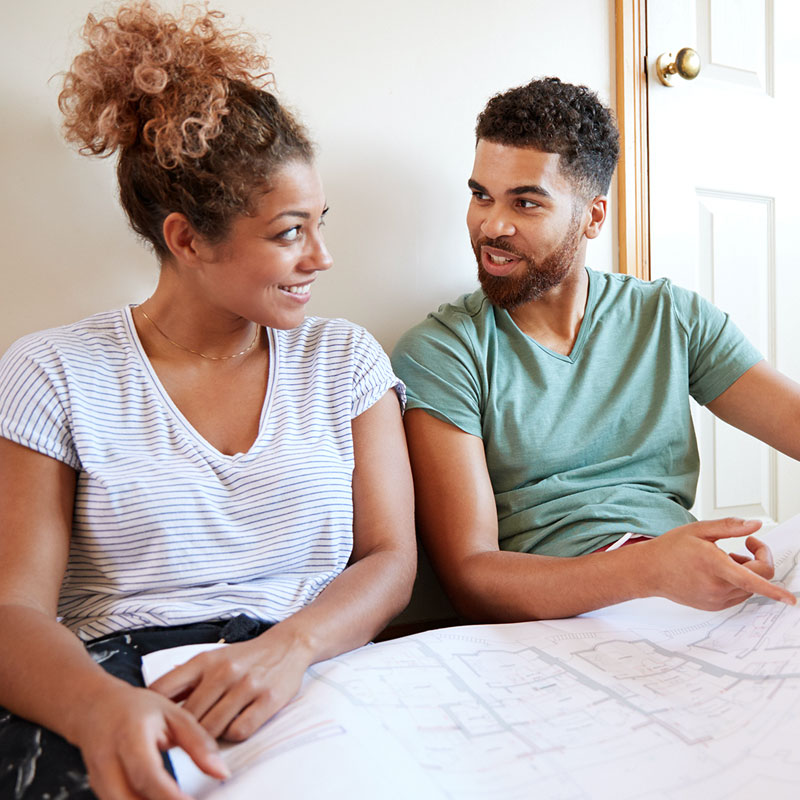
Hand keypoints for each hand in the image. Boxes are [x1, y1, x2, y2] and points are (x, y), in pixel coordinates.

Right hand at [72, 682, 228, 799]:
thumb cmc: (136, 709)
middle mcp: (109, 762)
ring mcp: (99, 781)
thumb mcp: (173, 715)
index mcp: (130, 737)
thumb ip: (198, 742)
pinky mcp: (99, 792)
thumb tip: (221, 772)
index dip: (169, 796)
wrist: (96, 709)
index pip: (147, 774)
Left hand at [149, 627, 310, 741]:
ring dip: (208, 738)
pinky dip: (233, 736)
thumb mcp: (211, 659)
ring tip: (209, 737)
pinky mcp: (268, 700)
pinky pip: (239, 731)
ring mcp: (247, 685)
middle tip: (184, 740)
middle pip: (188, 716)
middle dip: (183, 732)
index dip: (154, 713)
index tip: (155, 725)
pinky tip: (234, 727)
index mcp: (204, 661)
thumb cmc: (244, 657)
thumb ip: (185, 680)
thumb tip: (152, 704)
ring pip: (212, 728)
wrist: (286, 646)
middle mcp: (224, 671)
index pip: (164, 690)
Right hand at [646, 517, 796, 610]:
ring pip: (749, 589)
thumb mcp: (699, 530)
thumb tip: (756, 525)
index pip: (753, 580)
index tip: (791, 599)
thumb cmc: (671, 549)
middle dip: (759, 561)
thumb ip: (729, 527)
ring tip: (728, 557)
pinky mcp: (713, 606)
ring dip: (748, 572)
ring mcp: (715, 599)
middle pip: (757, 580)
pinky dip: (738, 583)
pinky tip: (721, 570)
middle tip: (747, 544)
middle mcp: (717, 587)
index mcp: (714, 566)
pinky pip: (738, 595)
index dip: (775, 590)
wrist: (650, 571)